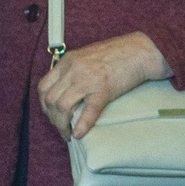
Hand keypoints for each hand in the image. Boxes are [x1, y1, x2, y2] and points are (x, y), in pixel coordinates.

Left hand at [36, 31, 170, 139]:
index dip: (44, 105)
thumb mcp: (87, 55)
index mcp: (68, 61)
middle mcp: (74, 69)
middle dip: (52, 118)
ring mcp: (87, 80)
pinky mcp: (103, 90)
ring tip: (67, 133)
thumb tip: (66, 90)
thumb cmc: (118, 53)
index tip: (51, 114)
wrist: (140, 51)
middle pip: (50, 99)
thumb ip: (74, 69)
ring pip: (62, 107)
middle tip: (60, 127)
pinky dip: (81, 126)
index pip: (44, 86)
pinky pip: (87, 112)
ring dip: (61, 125)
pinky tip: (78, 134)